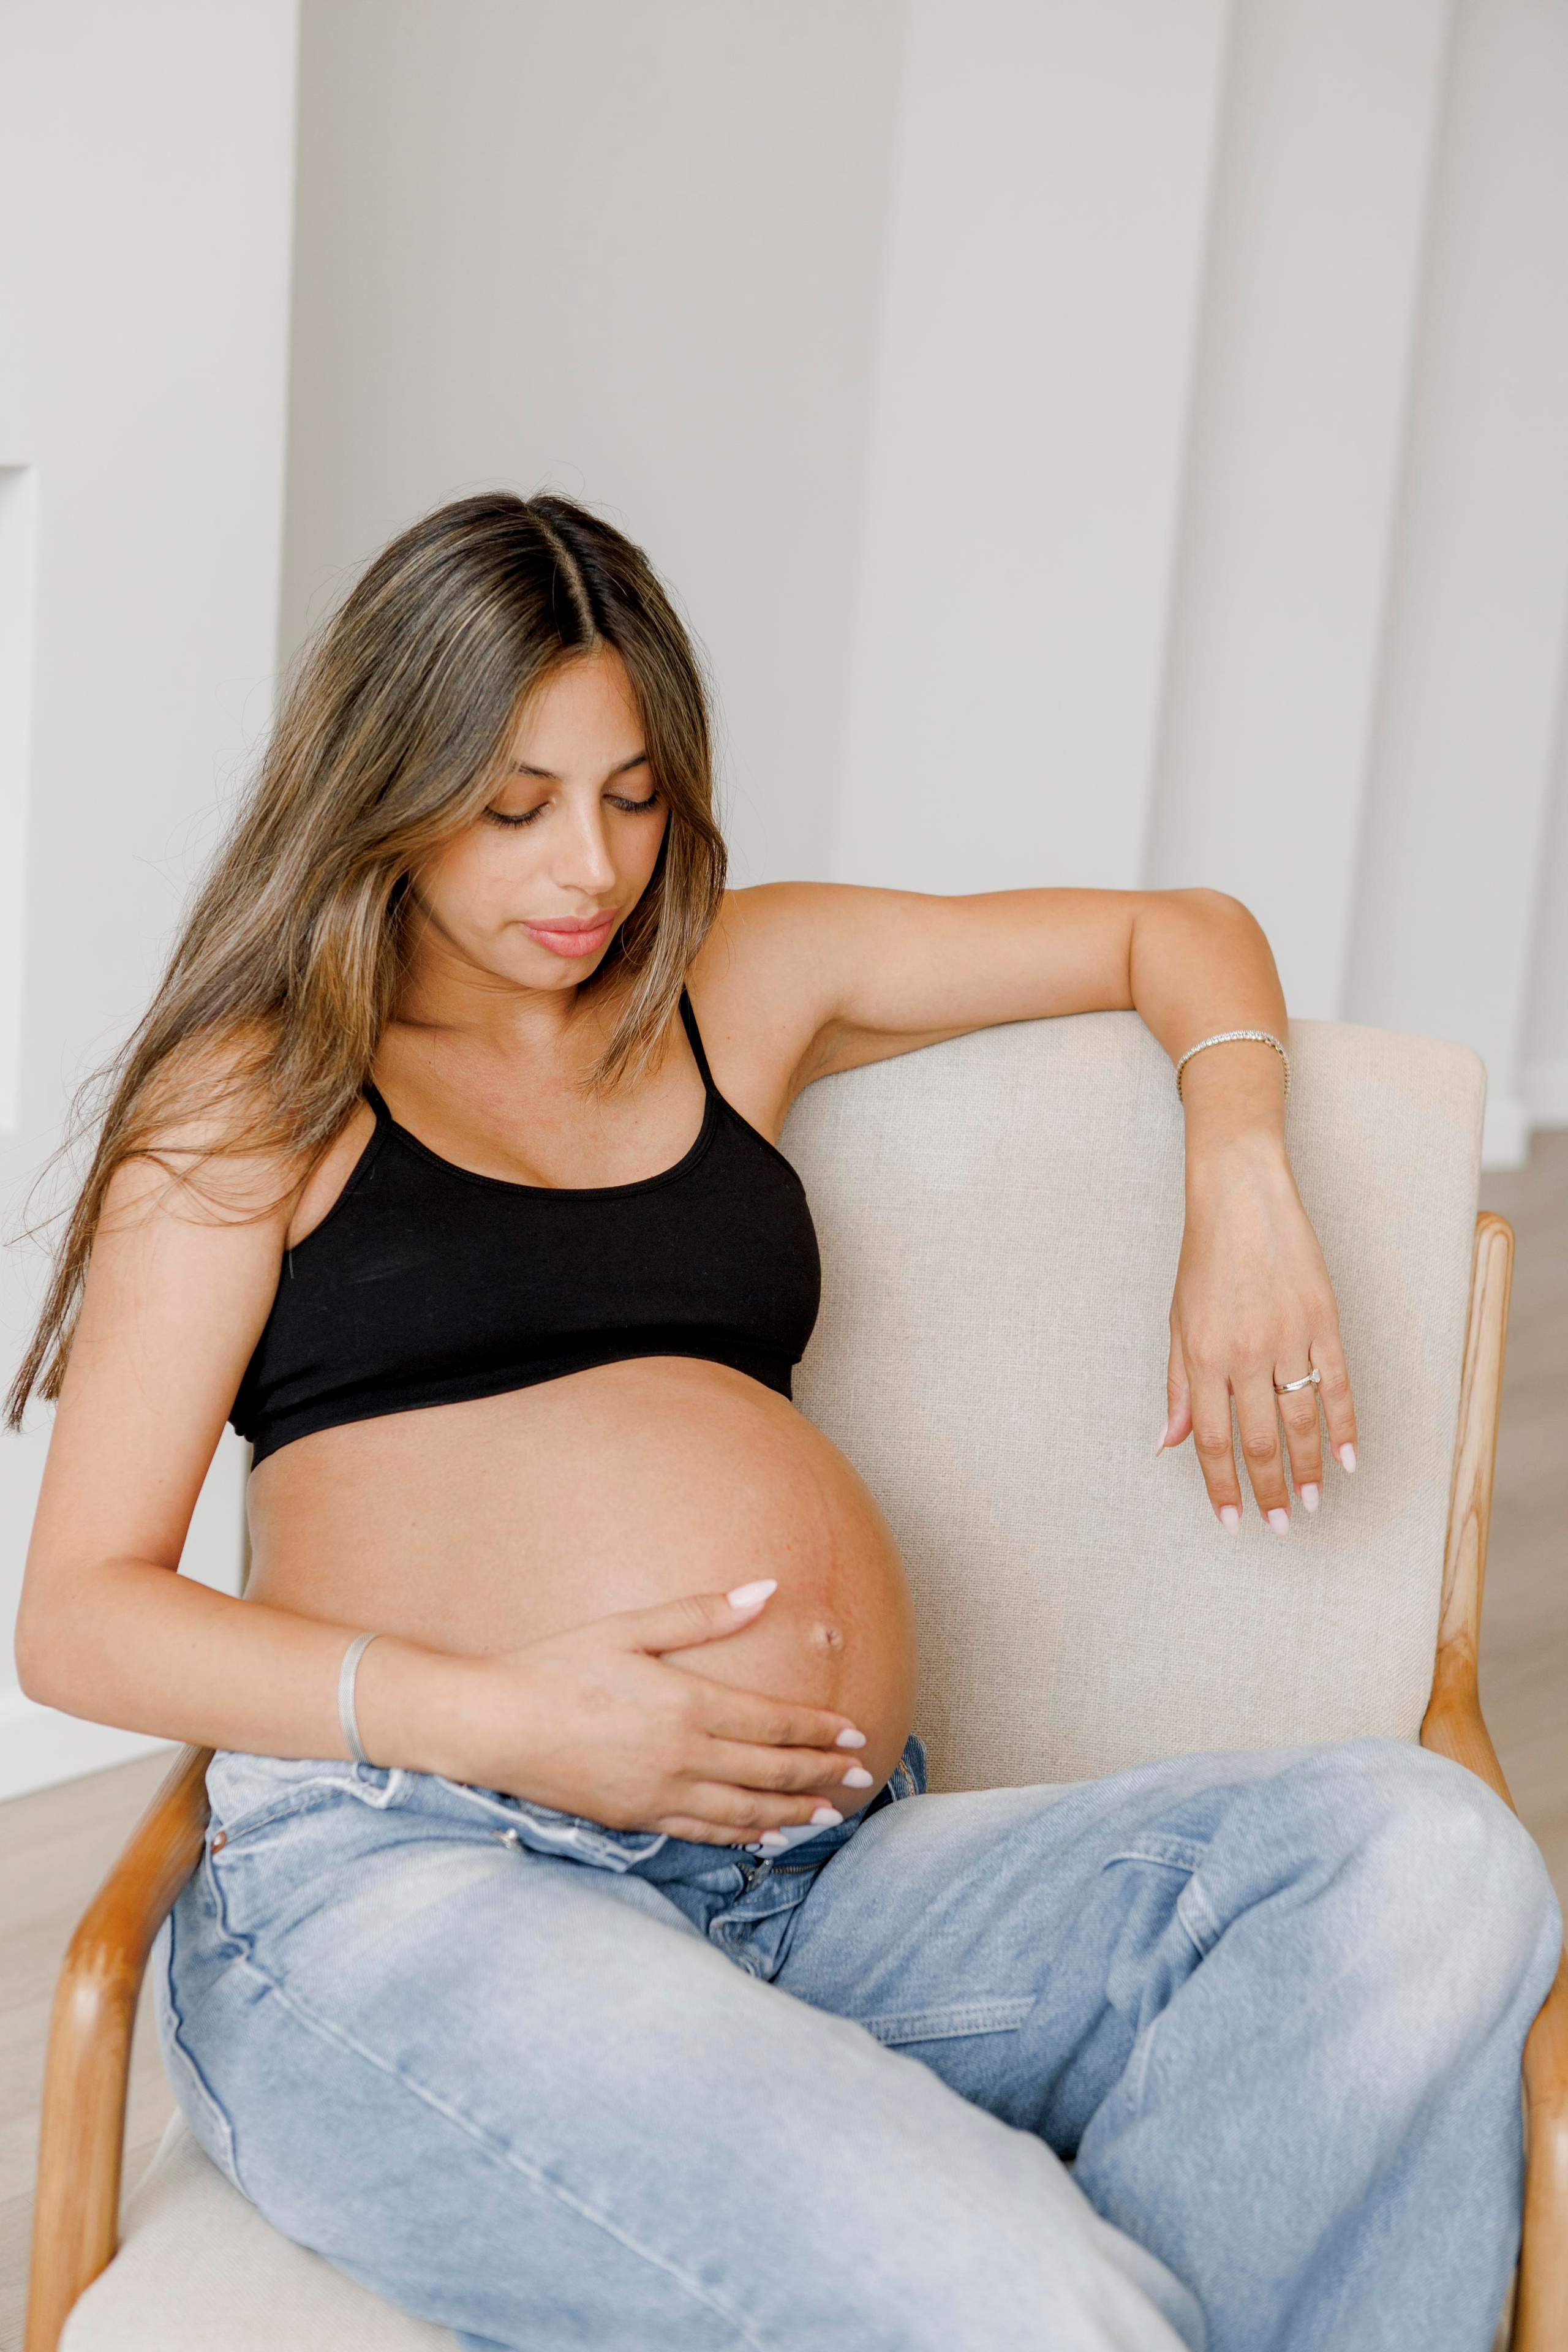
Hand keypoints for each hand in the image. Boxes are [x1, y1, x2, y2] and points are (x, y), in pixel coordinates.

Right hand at [457, 1580, 873, 1843]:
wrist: (493, 1727)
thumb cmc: (558, 1667)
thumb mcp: (628, 1628)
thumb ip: (700, 1614)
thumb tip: (763, 1589)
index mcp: (686, 1703)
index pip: (772, 1722)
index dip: (818, 1729)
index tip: (855, 1733)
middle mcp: (682, 1755)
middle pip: (770, 1769)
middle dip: (821, 1772)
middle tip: (861, 1775)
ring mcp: (660, 1794)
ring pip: (745, 1810)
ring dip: (793, 1811)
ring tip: (829, 1814)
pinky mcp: (636, 1819)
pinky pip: (705, 1833)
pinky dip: (744, 1836)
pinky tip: (767, 1837)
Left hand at [1158, 1135, 1357, 1530]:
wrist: (1242, 1197)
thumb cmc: (1204, 1259)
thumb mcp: (1177, 1322)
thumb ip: (1177, 1386)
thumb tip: (1166, 1444)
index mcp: (1202, 1356)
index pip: (1210, 1439)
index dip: (1222, 1486)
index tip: (1233, 1521)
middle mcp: (1244, 1353)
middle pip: (1259, 1439)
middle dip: (1267, 1489)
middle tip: (1278, 1525)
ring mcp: (1287, 1336)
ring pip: (1301, 1420)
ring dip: (1307, 1469)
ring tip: (1310, 1505)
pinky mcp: (1323, 1319)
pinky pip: (1337, 1383)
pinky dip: (1344, 1425)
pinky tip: (1347, 1459)